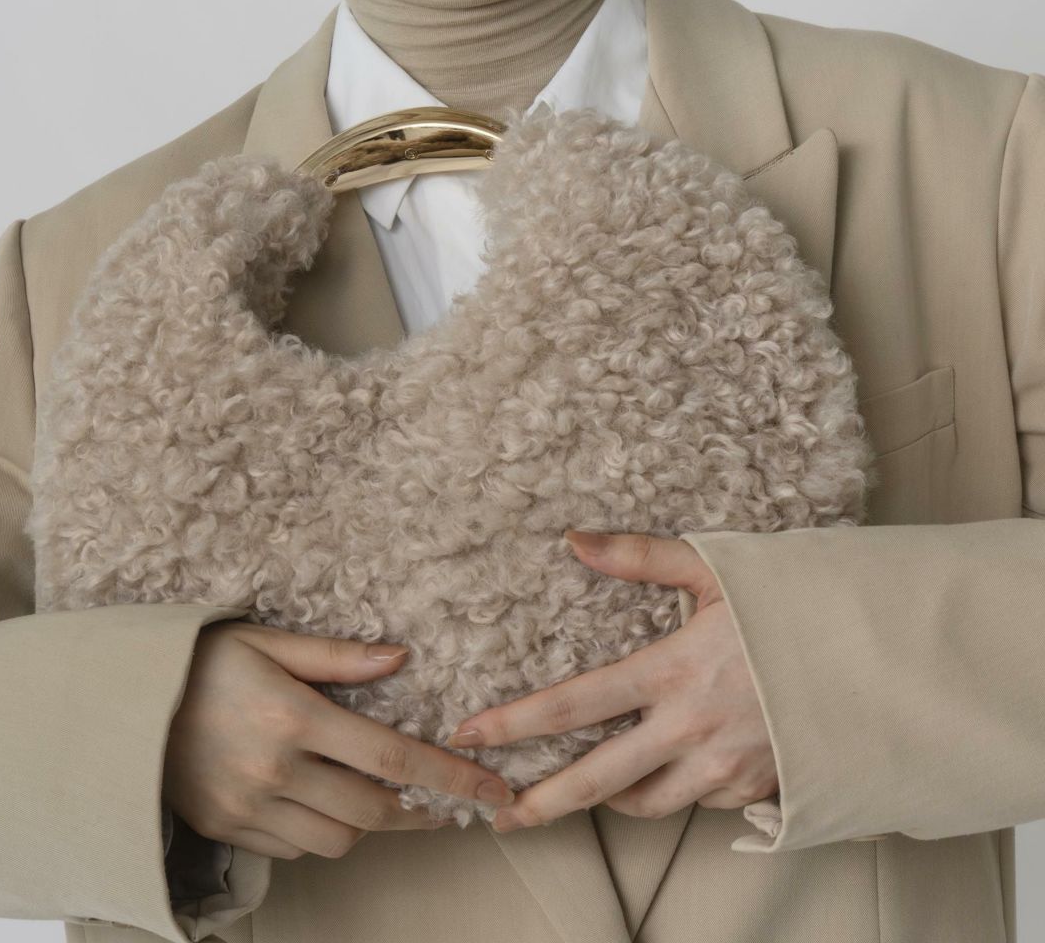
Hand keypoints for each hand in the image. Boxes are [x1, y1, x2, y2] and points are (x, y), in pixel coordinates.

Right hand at [164, 620, 516, 858]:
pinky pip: (295, 847)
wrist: (118, 702)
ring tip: (380, 796)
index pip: (393, 758)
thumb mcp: (267, 640)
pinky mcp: (227, 829)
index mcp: (293, 717)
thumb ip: (337, 655)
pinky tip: (323, 799)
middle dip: (418, 809)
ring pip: (338, 839)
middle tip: (442, 799)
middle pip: (374, 811)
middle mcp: (274, 770)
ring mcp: (248, 807)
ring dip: (369, 823)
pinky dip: (320, 830)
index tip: (492, 790)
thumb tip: (401, 657)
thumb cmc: (199, 659)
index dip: (451, 777)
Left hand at [443, 532, 778, 832]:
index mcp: (674, 671)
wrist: (880, 661)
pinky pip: (698, 801)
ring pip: (647, 803)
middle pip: (597, 780)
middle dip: (541, 801)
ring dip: (607, 801)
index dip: (517, 722)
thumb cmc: (794, 605)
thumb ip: (640, 556)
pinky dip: (674, 790)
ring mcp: (726, 768)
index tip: (471, 734)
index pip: (576, 703)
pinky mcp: (758, 790)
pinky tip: (664, 772)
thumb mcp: (717, 569)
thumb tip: (573, 539)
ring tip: (577, 794)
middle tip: (498, 813)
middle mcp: (692, 730)